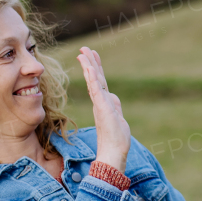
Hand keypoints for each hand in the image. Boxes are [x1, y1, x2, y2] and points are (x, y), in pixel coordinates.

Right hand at [77, 46, 129, 170]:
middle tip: (84, 48)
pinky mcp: (102, 107)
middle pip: (94, 78)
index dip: (95, 68)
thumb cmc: (116, 139)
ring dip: (89, 66)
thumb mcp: (118, 118)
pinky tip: (89, 67)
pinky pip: (96, 89)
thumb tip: (113, 96)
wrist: (114, 152)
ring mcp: (100, 104)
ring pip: (93, 81)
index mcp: (104, 103)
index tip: (91, 55)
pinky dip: (92, 78)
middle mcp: (100, 101)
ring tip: (83, 52)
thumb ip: (115, 106)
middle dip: (90, 62)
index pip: (99, 81)